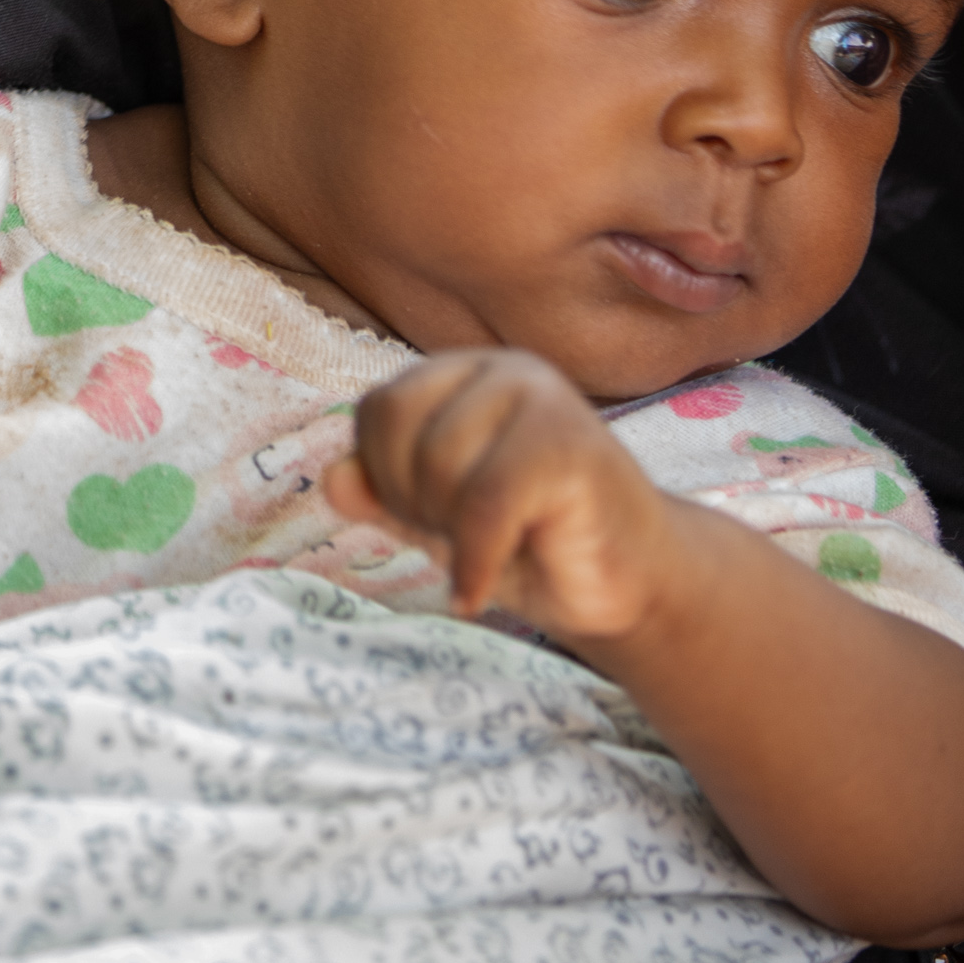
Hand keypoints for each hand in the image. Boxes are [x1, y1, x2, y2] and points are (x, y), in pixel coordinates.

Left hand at [329, 348, 676, 640]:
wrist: (631, 587)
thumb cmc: (532, 548)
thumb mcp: (440, 523)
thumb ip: (383, 497)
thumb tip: (332, 480)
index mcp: (463, 374)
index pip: (377, 409)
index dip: (384, 478)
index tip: (428, 521)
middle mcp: (501, 369)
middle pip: (398, 426)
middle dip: (415, 502)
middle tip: (462, 540)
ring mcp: (540, 398)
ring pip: (438, 464)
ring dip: (449, 533)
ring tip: (491, 551)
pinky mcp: (570, 444)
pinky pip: (484, 503)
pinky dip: (470, 562)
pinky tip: (476, 594)